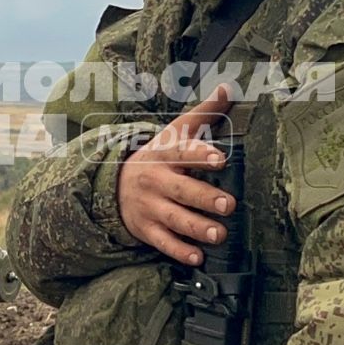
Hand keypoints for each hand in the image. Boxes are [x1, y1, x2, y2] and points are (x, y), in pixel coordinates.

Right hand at [115, 85, 235, 264]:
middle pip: (182, 190)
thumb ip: (204, 112)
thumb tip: (227, 87)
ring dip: (197, 227)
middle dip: (205, 198)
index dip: (201, 155)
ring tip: (218, 234)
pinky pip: (163, 242)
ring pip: (175, 219)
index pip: (183, 152)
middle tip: (228, 204)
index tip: (220, 159)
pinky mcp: (146, 229)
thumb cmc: (158, 156)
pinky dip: (179, 251)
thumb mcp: (175, 132)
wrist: (115, 184)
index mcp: (165, 154)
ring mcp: (150, 207)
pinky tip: (197, 257)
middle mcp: (157, 181)